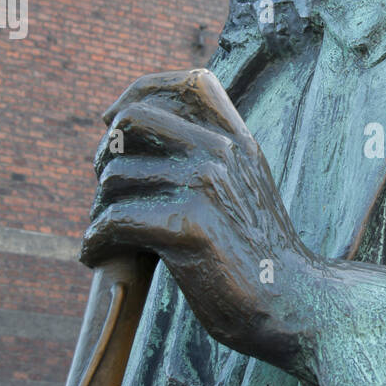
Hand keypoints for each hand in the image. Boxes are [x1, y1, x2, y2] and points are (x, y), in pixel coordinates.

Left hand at [81, 68, 316, 368]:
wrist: (290, 303)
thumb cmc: (256, 253)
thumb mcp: (244, 187)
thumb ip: (209, 156)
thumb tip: (131, 138)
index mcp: (238, 140)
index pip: (189, 82)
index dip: (140, 91)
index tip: (112, 123)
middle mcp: (222, 153)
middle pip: (133, 120)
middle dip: (106, 154)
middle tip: (106, 191)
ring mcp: (206, 186)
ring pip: (114, 176)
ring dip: (98, 209)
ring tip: (108, 235)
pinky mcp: (188, 227)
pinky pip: (113, 220)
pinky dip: (95, 242)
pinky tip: (97, 257)